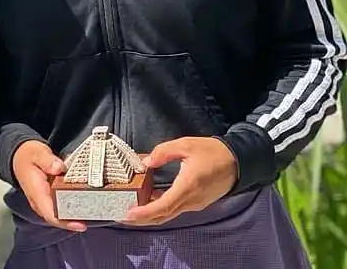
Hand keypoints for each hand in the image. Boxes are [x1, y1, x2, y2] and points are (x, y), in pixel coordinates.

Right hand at [12, 140, 85, 232]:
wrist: (19, 156)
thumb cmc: (28, 155)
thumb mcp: (37, 153)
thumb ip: (47, 160)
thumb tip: (58, 168)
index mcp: (36, 192)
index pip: (50, 214)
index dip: (65, 222)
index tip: (80, 224)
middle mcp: (40, 201)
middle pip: (58, 218)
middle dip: (75, 219)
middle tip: (93, 214)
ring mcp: (44, 201)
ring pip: (60, 214)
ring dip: (74, 215)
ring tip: (92, 211)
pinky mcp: (49, 198)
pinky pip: (61, 207)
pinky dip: (72, 207)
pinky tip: (84, 204)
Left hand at [122, 136, 237, 225]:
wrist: (238, 161)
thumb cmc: (212, 152)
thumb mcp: (185, 145)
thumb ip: (163, 152)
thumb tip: (146, 162)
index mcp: (187, 187)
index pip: (163, 206)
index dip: (145, 213)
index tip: (130, 215)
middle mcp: (191, 201)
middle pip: (164, 216)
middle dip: (143, 219)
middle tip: (124, 217)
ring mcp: (196, 204)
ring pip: (170, 214)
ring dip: (152, 214)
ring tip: (134, 208)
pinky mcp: (198, 202)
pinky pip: (177, 209)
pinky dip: (162, 208)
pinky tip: (151, 199)